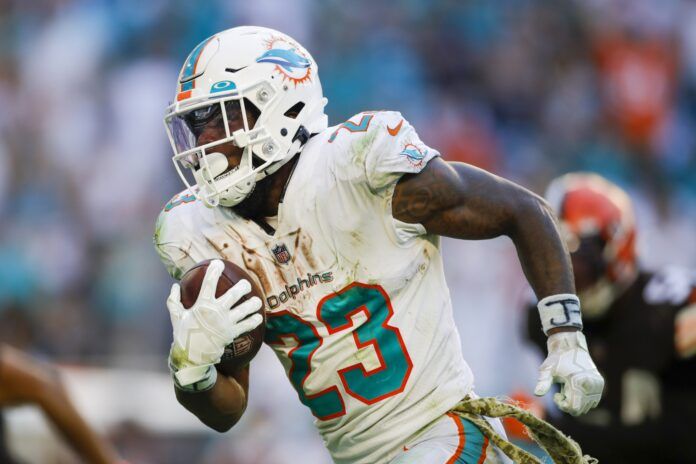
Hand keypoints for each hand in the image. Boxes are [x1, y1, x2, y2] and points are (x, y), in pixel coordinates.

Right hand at [167, 260, 262, 385]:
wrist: (191, 357)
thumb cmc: (183, 335)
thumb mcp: (176, 317)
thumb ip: (174, 301)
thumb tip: (174, 286)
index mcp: (202, 305)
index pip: (209, 283)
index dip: (214, 271)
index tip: (218, 263)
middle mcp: (216, 312)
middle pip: (234, 295)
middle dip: (243, 287)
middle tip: (246, 284)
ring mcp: (226, 323)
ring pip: (244, 310)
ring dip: (253, 304)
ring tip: (257, 300)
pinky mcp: (232, 333)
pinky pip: (246, 325)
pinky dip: (254, 321)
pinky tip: (258, 317)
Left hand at [534, 331, 603, 415]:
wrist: (570, 346)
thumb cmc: (556, 359)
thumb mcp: (547, 371)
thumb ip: (543, 383)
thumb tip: (536, 394)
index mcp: (578, 382)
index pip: (574, 409)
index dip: (563, 406)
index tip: (557, 394)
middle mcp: (591, 385)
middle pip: (580, 410)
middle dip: (569, 404)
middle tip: (561, 390)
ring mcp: (598, 385)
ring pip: (587, 407)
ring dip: (576, 402)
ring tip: (569, 388)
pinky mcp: (600, 384)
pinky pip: (593, 401)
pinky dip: (584, 399)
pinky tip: (576, 387)